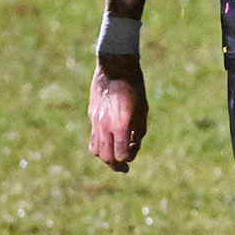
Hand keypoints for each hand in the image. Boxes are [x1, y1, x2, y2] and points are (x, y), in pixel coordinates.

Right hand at [88, 57, 147, 171]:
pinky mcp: (91, 116)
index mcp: (122, 125)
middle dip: (116, 165)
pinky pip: (92, 139)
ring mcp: (96, 121)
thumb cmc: (134, 88)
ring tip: (115, 155)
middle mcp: (106, 125)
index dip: (129, 158)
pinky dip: (100, 146)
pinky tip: (109, 142)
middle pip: (107, 157)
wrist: (115, 67)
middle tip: (124, 167)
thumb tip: (131, 148)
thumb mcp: (143, 110)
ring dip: (106, 157)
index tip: (134, 151)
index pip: (122, 155)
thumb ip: (138, 132)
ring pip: (96, 151)